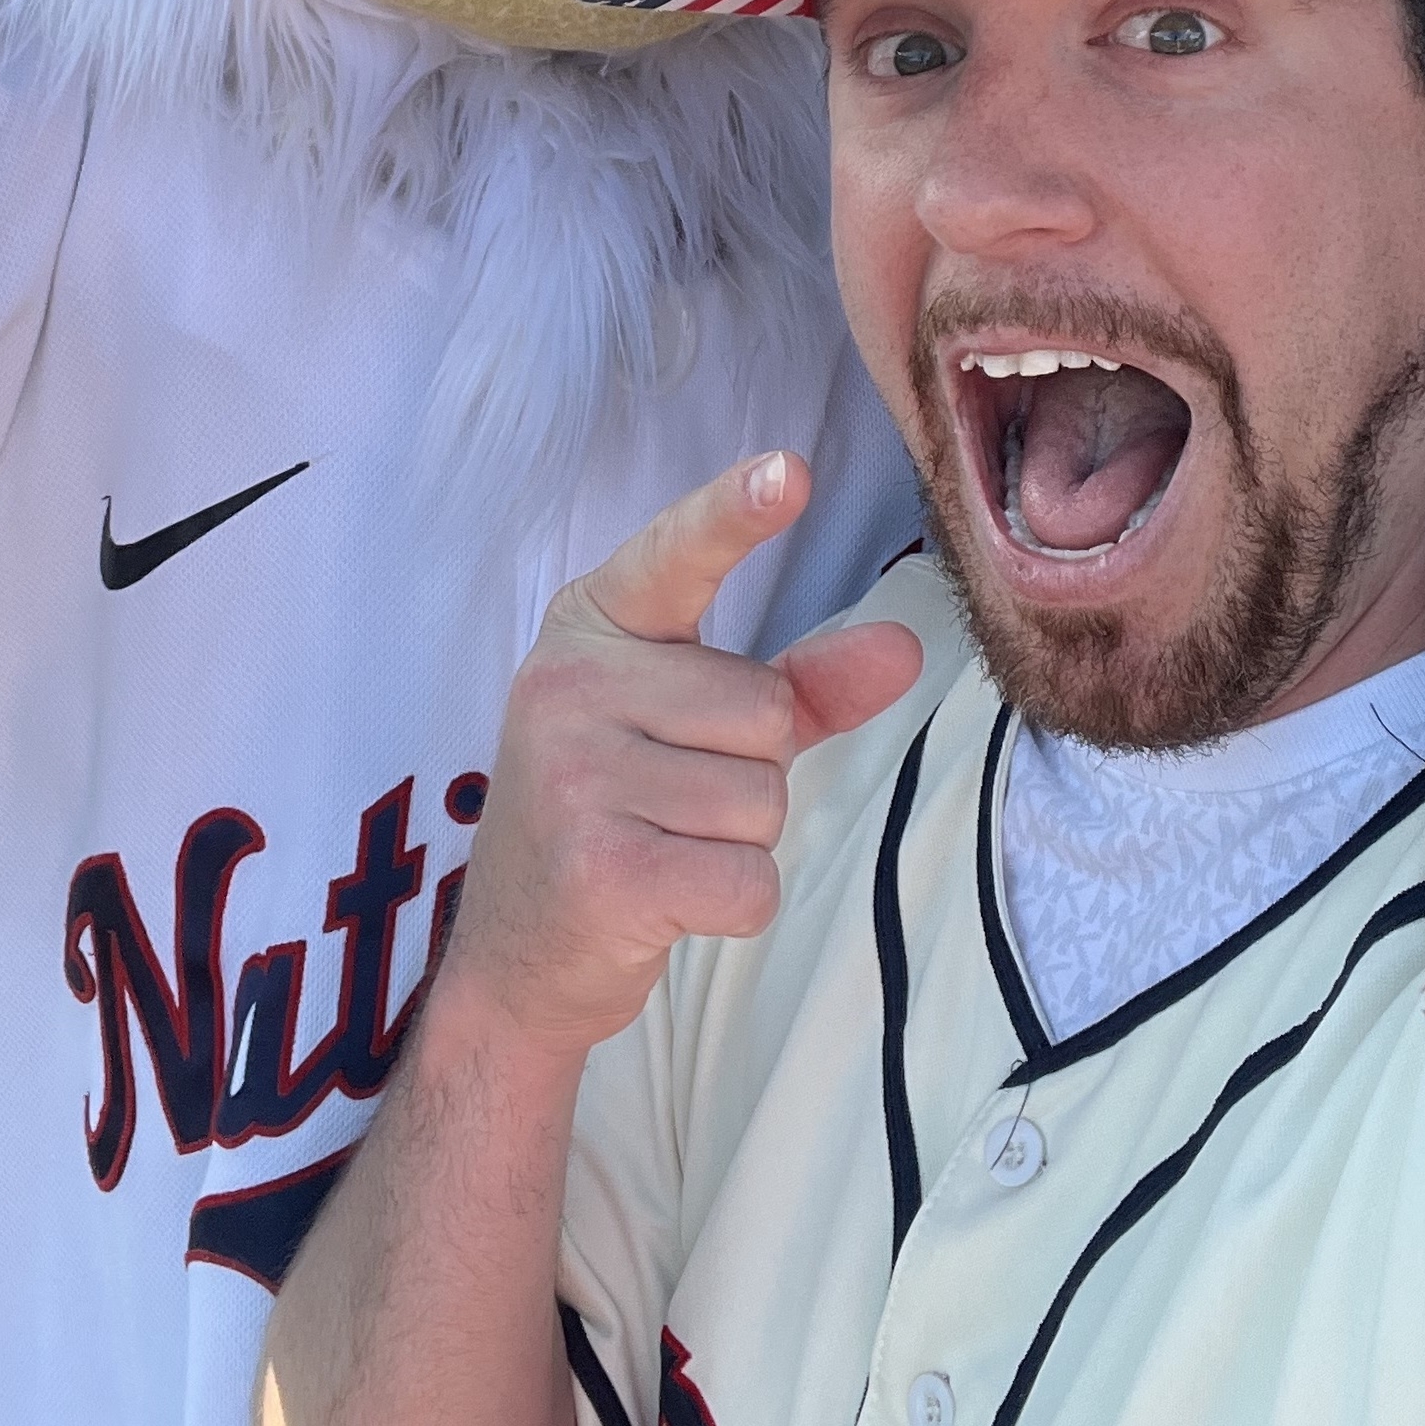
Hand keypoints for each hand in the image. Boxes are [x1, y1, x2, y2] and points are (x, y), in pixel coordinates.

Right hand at [440, 453, 924, 1066]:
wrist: (519, 953)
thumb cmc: (620, 811)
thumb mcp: (698, 727)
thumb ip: (801, 683)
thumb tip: (905, 648)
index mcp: (592, 624)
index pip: (677, 554)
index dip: (736, 512)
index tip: (792, 472)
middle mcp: (570, 683)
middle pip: (764, 709)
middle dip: (750, 770)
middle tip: (670, 800)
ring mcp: (576, 774)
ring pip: (763, 799)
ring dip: (738, 842)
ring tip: (662, 845)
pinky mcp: (600, 868)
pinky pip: (749, 878)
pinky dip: (731, 904)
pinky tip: (665, 899)